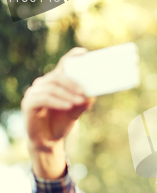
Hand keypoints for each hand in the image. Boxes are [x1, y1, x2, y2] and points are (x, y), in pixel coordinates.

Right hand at [21, 47, 95, 177]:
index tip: (83, 52)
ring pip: (51, 87)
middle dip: (73, 84)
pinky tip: (68, 106)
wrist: (49, 140)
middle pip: (57, 76)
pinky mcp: (29, 104)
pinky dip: (58, 101)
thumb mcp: (76, 110)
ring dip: (68, 94)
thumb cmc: (62, 122)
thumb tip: (92, 95)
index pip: (62, 65)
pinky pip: (43, 98)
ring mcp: (34, 93)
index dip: (72, 57)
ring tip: (80, 102)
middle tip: (85, 93)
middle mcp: (43, 84)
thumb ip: (83, 102)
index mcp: (55, 82)